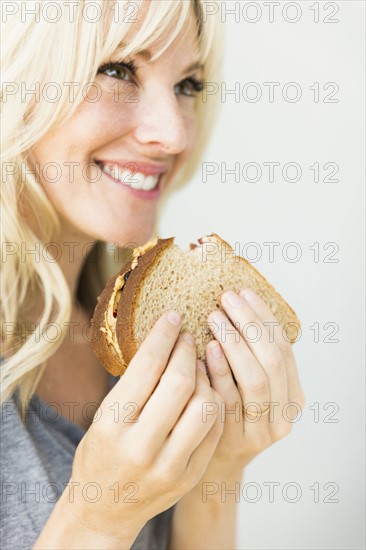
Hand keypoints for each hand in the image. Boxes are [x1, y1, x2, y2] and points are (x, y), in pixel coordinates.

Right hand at [68, 311, 223, 540]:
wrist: (106, 508)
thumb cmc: (101, 453)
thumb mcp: (104, 416)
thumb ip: (133, 383)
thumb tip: (165, 338)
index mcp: (113, 425)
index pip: (146, 367)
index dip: (163, 335)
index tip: (173, 315)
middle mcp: (141, 447)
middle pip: (180, 383)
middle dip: (188, 351)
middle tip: (188, 337)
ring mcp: (169, 466)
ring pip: (205, 406)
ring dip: (205, 377)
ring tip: (197, 365)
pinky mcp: (189, 476)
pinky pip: (214, 430)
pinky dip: (214, 403)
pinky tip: (206, 390)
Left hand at [203, 288, 304, 471]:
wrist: (211, 461)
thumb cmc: (228, 412)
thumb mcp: (246, 387)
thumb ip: (249, 357)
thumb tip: (235, 302)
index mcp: (293, 396)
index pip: (284, 348)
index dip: (264, 318)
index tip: (245, 292)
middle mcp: (283, 414)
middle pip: (271, 361)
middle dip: (250, 324)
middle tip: (226, 298)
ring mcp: (260, 430)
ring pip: (254, 380)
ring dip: (234, 343)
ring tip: (214, 317)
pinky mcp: (234, 440)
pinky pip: (227, 399)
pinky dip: (217, 371)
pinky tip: (205, 350)